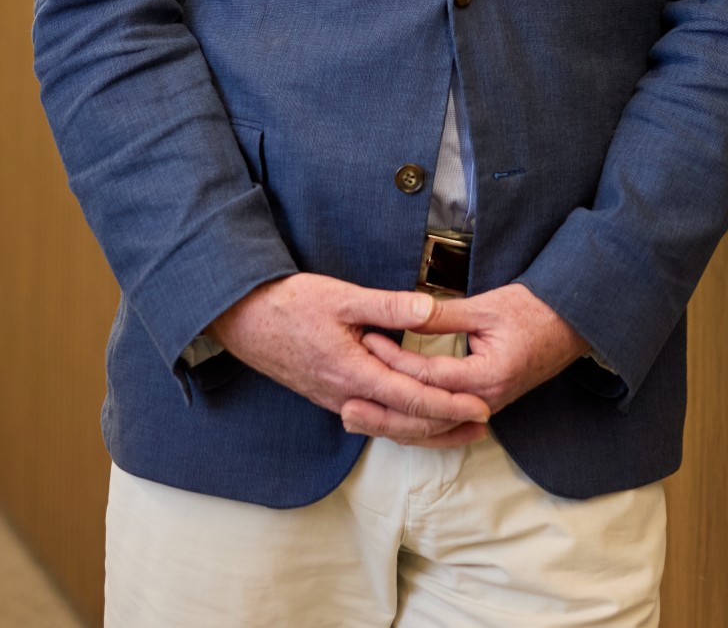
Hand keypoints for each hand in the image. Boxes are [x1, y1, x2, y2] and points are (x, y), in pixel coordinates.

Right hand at [210, 274, 490, 446]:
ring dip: (426, 430)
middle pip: (405, 424)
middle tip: (483, 426)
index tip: (480, 408)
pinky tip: (414, 418)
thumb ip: (389, 305)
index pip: (412, 399)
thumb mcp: (343, 297)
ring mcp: (336, 400)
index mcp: (354, 372)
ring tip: (458, 429)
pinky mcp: (329, 397)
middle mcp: (346, 396)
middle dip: (446, 428)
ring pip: (389, 426)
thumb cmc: (292, 303)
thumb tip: (431, 310)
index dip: (449, 406)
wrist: (245, 319)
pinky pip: (374, 419)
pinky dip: (401, 423)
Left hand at [359, 283, 589, 425]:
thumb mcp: (486, 306)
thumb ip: (443, 316)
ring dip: (396, 421)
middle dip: (385, 407)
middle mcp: (486, 400)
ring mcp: (488, 406)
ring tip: (359, 415)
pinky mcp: (486, 403)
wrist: (572, 323)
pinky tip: (393, 417)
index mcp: (486, 375)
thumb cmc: (533, 310)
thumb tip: (405, 313)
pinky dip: (418, 419)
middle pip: (425, 412)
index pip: (428, 375)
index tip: (367, 340)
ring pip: (434, 423)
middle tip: (346, 399)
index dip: (394, 359)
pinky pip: (446, 418)